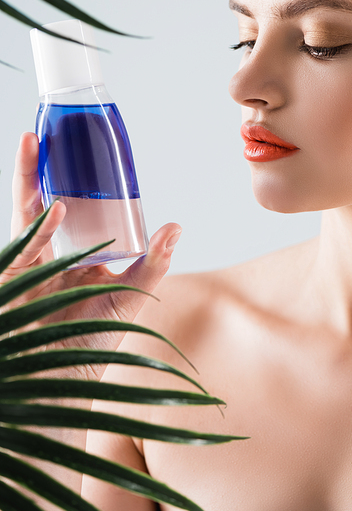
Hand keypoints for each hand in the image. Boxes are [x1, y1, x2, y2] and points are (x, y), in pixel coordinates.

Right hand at [3, 132, 180, 358]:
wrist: (63, 378)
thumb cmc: (94, 338)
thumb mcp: (130, 294)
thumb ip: (153, 262)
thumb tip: (176, 225)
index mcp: (70, 250)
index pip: (65, 203)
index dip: (66, 175)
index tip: (77, 147)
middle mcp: (45, 251)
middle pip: (37, 198)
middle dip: (38, 165)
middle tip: (43, 132)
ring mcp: (26, 262)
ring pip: (23, 212)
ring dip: (27, 179)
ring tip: (35, 144)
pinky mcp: (12, 277)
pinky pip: (25, 246)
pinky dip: (40, 226)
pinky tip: (56, 207)